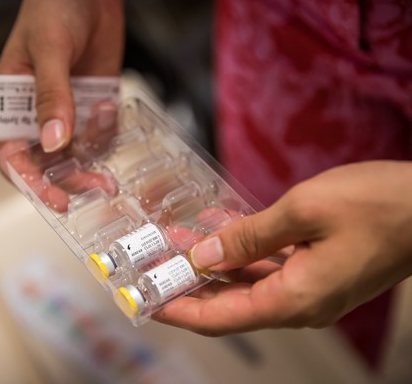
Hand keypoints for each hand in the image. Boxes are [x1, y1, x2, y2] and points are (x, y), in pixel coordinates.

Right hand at [0, 0, 123, 209]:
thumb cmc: (54, 5)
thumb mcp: (49, 49)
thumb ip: (51, 96)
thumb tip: (54, 141)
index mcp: (8, 104)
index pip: (12, 155)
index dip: (29, 181)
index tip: (53, 198)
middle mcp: (37, 116)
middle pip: (48, 166)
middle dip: (71, 179)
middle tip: (95, 185)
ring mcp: (67, 115)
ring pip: (77, 156)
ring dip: (94, 155)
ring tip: (104, 118)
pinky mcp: (92, 109)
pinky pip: (101, 137)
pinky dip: (108, 131)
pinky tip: (108, 104)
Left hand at [153, 161, 411, 335]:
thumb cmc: (377, 206)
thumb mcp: (301, 212)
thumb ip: (247, 237)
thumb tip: (203, 257)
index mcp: (294, 299)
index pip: (220, 317)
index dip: (179, 312)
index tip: (146, 302)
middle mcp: (300, 304)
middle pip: (230, 304)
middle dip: (189, 287)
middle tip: (153, 268)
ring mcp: (311, 290)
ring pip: (247, 285)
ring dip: (212, 266)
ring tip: (176, 243)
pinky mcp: (318, 273)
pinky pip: (269, 270)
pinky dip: (241, 255)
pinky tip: (220, 232)